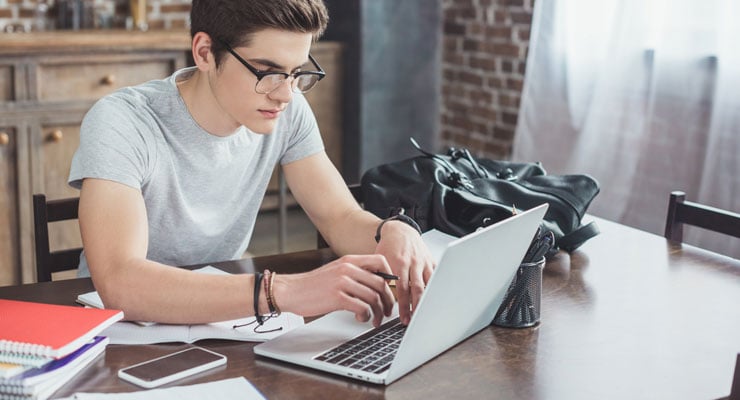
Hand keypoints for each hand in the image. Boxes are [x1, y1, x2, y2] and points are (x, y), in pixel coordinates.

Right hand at [274, 255, 395, 326]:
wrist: (291, 291)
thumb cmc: (313, 285)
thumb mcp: (336, 272)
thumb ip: (354, 274)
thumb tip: (375, 284)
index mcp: (349, 260)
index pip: (380, 261)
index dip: (391, 276)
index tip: (390, 289)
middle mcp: (348, 268)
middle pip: (380, 283)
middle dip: (388, 300)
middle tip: (387, 310)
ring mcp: (342, 282)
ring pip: (373, 297)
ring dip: (378, 312)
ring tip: (375, 319)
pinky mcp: (337, 297)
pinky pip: (362, 307)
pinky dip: (365, 316)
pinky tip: (360, 318)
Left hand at [374, 221, 434, 324]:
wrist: (400, 230)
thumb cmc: (389, 247)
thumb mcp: (380, 260)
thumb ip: (381, 277)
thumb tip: (380, 298)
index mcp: (399, 262)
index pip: (402, 289)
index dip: (403, 305)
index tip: (404, 318)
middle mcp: (413, 262)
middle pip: (417, 289)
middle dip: (416, 307)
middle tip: (414, 320)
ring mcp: (423, 262)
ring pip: (428, 284)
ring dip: (427, 300)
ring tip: (425, 314)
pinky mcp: (431, 261)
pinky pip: (436, 276)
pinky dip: (436, 288)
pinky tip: (435, 299)